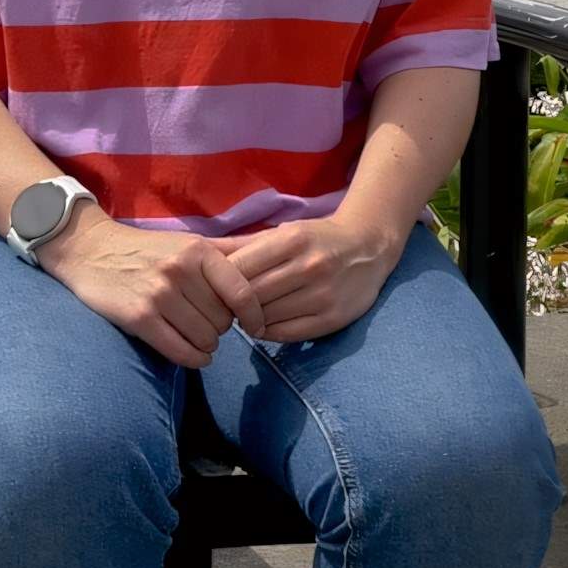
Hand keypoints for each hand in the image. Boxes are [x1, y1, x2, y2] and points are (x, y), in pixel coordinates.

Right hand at [40, 212, 268, 367]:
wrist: (90, 251)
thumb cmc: (148, 250)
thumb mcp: (189, 242)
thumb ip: (230, 250)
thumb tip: (277, 243)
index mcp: (198, 251)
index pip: (242, 292)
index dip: (255, 316)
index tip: (257, 327)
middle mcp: (180, 271)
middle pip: (223, 320)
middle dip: (221, 327)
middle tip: (208, 322)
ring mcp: (158, 295)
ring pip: (205, 339)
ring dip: (206, 344)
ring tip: (197, 335)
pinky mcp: (139, 318)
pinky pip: (180, 351)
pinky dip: (193, 358)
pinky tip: (193, 354)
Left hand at [209, 215, 399, 343]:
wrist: (369, 247)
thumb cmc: (316, 238)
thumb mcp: (282, 233)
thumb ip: (242, 245)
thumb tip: (199, 251)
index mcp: (292, 240)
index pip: (240, 269)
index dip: (219, 283)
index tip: (215, 288)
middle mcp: (309, 267)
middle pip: (251, 296)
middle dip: (232, 305)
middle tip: (225, 308)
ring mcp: (323, 295)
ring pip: (267, 317)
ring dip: (250, 320)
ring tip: (245, 315)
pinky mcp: (333, 319)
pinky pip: (288, 333)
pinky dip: (270, 332)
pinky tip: (266, 324)